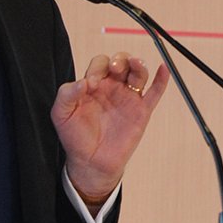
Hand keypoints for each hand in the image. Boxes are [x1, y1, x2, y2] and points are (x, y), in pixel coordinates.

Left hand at [51, 53, 170, 201]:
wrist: (90, 162)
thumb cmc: (76, 137)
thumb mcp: (61, 114)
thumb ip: (66, 94)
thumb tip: (83, 82)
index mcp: (94, 85)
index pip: (100, 64)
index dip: (98, 69)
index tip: (92, 84)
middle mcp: (113, 88)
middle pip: (122, 62)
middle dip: (120, 60)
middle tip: (114, 69)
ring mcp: (128, 99)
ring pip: (139, 73)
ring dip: (138, 64)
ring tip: (135, 63)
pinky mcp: (141, 112)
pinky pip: (154, 93)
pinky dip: (161, 80)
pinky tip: (162, 69)